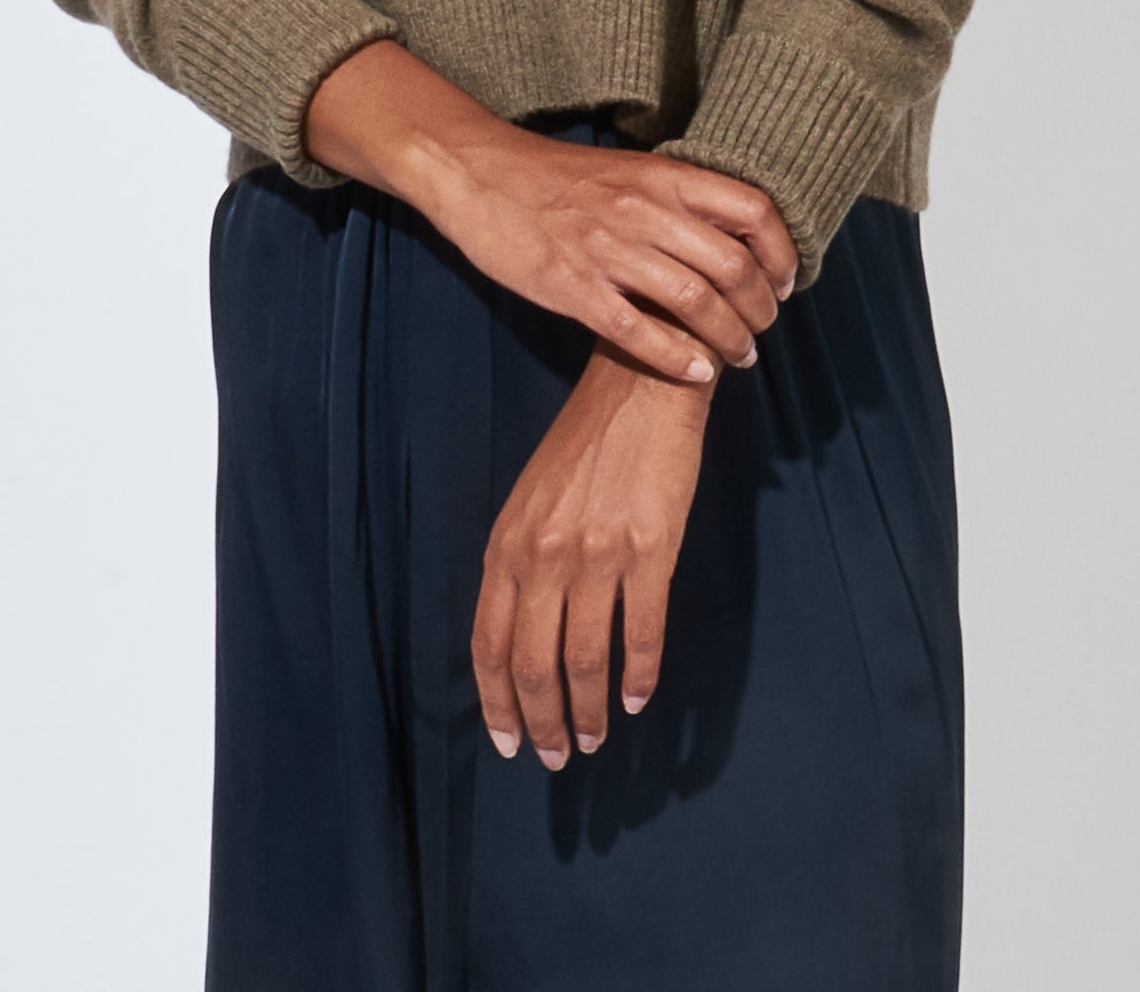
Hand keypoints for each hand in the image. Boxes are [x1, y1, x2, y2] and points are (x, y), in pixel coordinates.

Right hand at [307, 40, 797, 384]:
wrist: (479, 172)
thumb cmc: (555, 177)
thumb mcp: (627, 169)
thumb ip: (674, 197)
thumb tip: (728, 232)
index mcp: (663, 176)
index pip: (753, 210)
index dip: (781, 252)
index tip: (784, 283)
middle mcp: (644, 209)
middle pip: (732, 265)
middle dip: (760, 309)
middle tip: (762, 331)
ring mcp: (607, 248)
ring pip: (694, 302)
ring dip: (728, 339)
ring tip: (738, 359)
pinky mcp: (572, 285)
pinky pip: (638, 331)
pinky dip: (676, 358)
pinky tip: (695, 373)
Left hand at [473, 340, 709, 766]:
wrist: (644, 383)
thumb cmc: (587, 441)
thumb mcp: (533, 498)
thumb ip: (520, 561)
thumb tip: (521, 634)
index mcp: (508, 542)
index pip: (488, 644)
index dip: (497, 703)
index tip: (508, 743)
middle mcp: (544, 554)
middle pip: (533, 663)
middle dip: (542, 721)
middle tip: (555, 757)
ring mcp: (598, 554)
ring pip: (584, 659)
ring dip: (587, 711)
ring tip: (593, 739)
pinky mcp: (651, 551)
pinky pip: (642, 633)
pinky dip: (640, 676)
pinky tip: (637, 698)